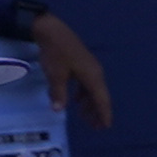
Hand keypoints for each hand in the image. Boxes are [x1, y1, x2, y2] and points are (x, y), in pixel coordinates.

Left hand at [25, 10, 117, 129]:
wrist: (51, 29)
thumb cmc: (56, 52)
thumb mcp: (56, 74)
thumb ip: (58, 93)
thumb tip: (58, 110)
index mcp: (92, 76)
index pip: (102, 99)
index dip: (104, 114)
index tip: (105, 127)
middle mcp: (95, 72)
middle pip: (99, 96)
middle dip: (97, 112)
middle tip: (96, 127)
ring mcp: (89, 67)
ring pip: (93, 90)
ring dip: (90, 104)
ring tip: (85, 117)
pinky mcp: (81, 63)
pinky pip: (87, 83)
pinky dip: (83, 94)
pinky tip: (76, 100)